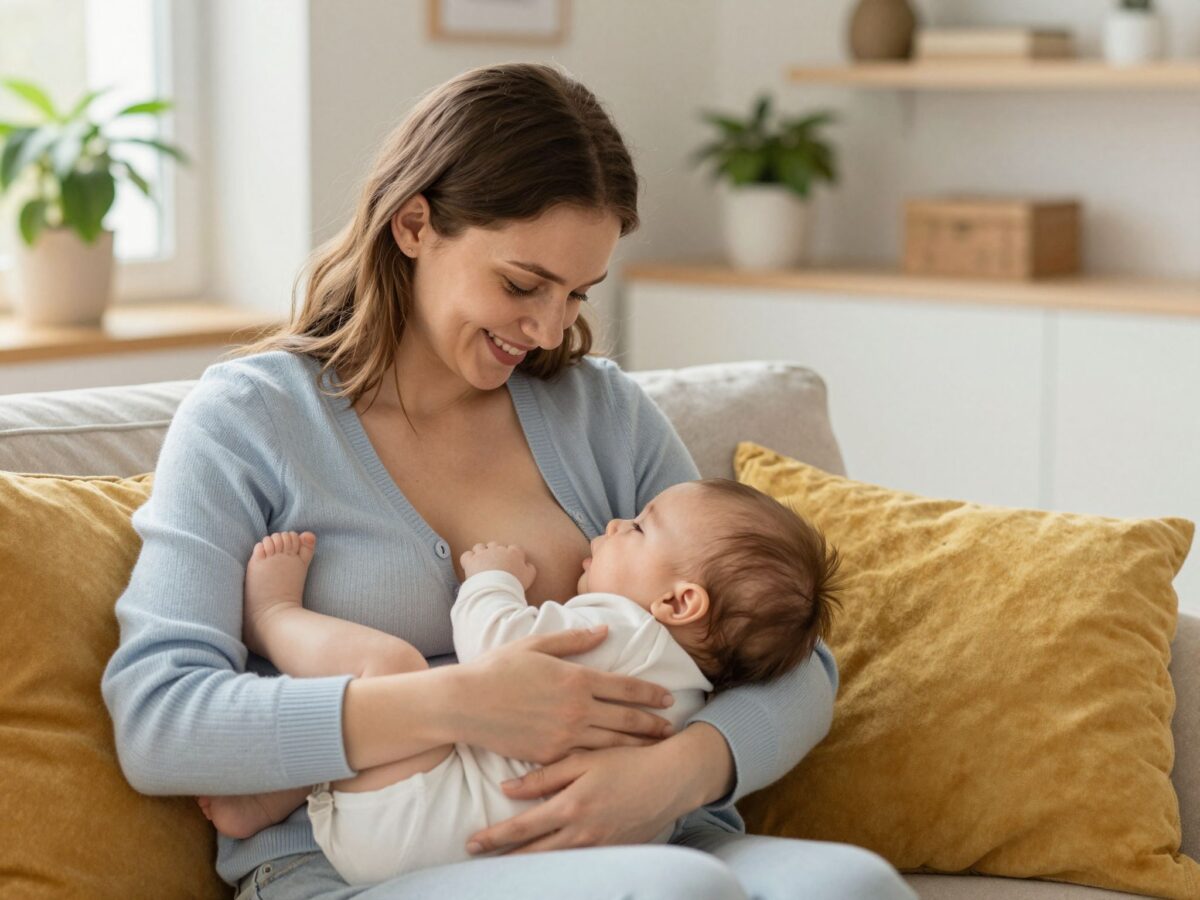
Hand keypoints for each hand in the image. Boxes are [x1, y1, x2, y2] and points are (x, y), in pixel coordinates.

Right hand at [454, 627, 675, 764]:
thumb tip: (604, 631)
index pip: (625, 687)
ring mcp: (564, 735)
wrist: (464, 704)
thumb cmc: (497, 669)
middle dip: (652, 724)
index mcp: (576, 678)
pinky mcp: (549, 755)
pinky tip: (617, 762)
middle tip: (671, 728)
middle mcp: (576, 709)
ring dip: (637, 745)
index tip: (667, 698)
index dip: (650, 694)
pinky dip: (605, 760)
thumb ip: (573, 640)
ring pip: (611, 743)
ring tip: (655, 748)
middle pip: (626, 720)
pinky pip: (585, 758)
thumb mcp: (536, 645)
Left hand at [461, 541, 536, 589]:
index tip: (510, 564)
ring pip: (480, 547)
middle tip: (495, 565)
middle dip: (495, 553)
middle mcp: (498, 549)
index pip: (514, 548)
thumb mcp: (529, 577)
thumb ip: (530, 568)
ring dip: (480, 553)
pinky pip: (467, 555)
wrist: (498, 590)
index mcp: (514, 552)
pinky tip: (471, 565)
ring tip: (481, 564)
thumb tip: (527, 564)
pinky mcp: (471, 561)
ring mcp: (483, 554)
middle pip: (496, 545)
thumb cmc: (515, 584)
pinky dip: (468, 559)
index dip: (512, 555)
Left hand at [465, 742, 689, 855]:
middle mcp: (582, 833)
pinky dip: (557, 866)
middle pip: (534, 854)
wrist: (672, 779)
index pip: (523, 828)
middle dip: (504, 858)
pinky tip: (546, 864)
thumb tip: (507, 788)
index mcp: (571, 806)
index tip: (473, 843)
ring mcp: (599, 847)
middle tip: (479, 859)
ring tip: (505, 865)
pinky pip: (578, 864)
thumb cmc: (628, 762)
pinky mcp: (613, 852)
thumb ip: (546, 775)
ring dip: (528, 865)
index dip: (495, 837)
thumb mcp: (585, 760)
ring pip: (554, 863)